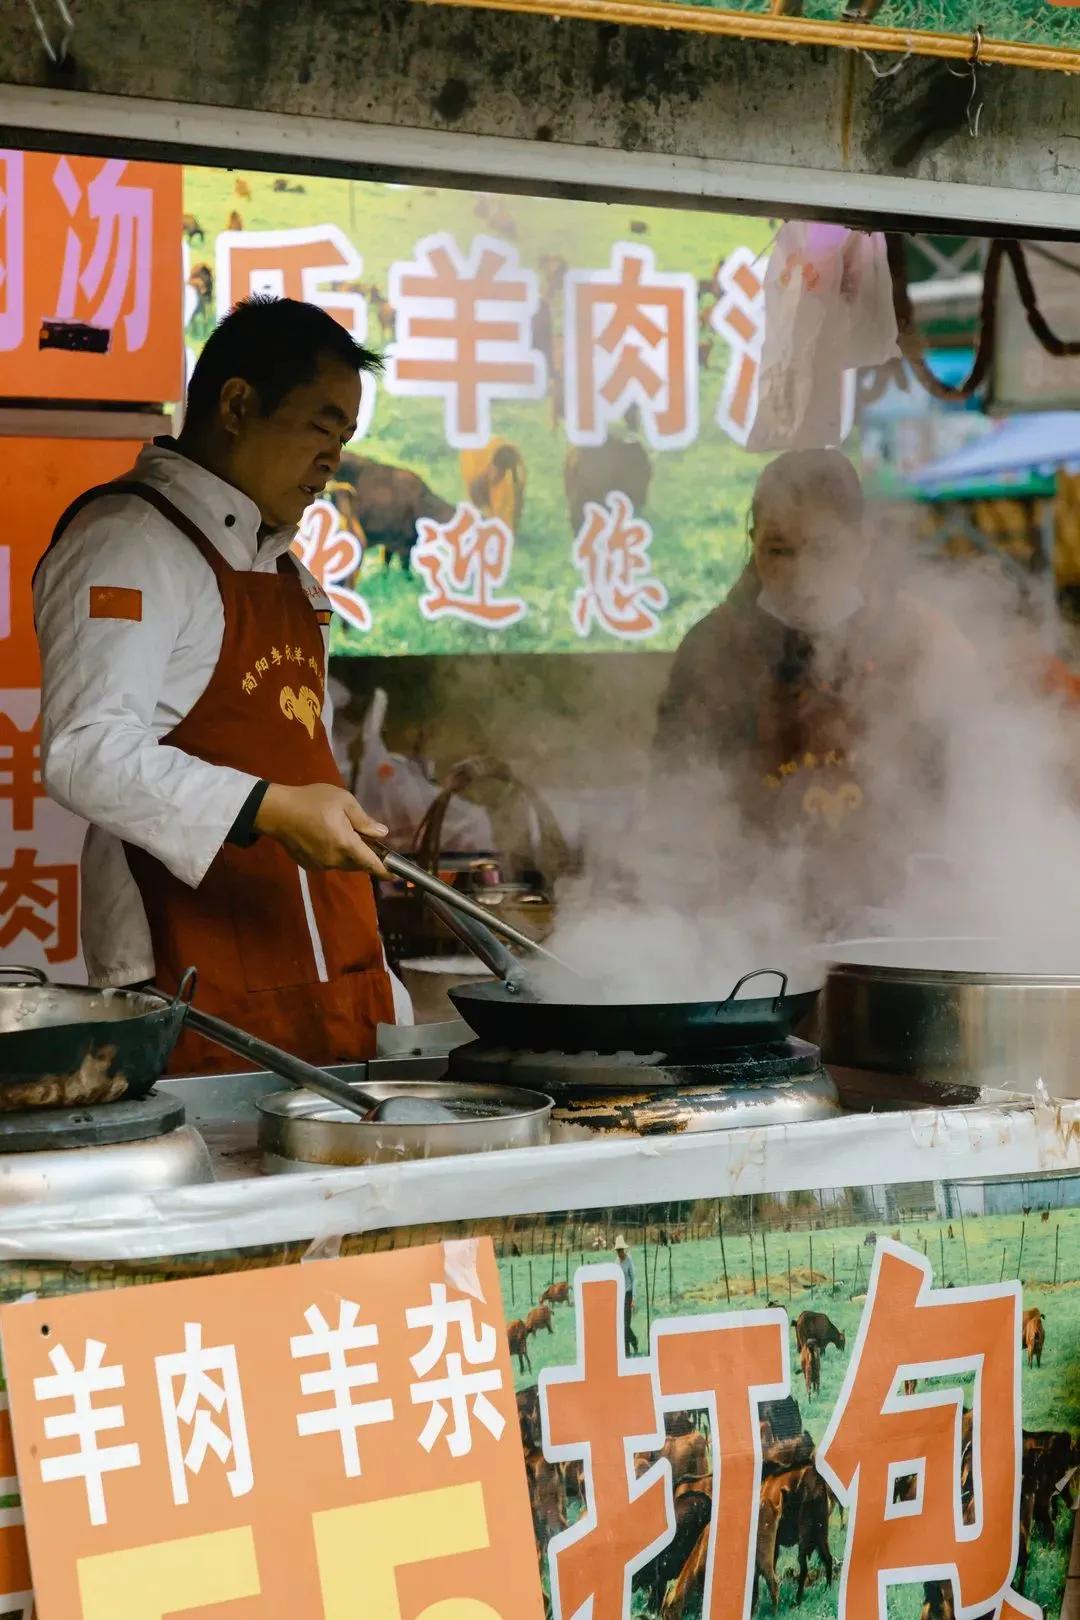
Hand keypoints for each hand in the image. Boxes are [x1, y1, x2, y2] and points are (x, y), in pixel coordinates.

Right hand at [254, 783, 388, 876]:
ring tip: (340, 832)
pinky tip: (324, 837)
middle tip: (363, 836)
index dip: (386, 871)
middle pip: (358, 863)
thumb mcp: (344, 801)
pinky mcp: (308, 865)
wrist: (277, 811)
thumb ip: (364, 820)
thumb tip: (381, 834)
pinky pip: (328, 862)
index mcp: (346, 844)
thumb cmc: (312, 801)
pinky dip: (332, 853)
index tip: (397, 875)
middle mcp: (334, 859)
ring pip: (343, 863)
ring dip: (348, 853)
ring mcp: (320, 864)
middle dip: (365, 854)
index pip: (371, 863)